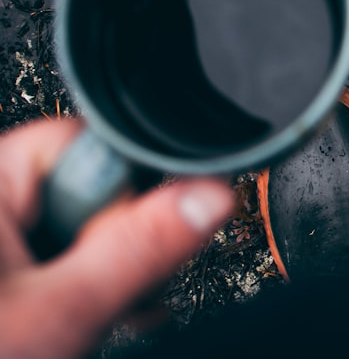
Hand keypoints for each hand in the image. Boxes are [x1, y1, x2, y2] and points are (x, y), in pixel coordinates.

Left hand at [0, 118, 234, 358]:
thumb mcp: (61, 313)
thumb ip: (140, 249)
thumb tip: (209, 196)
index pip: (84, 144)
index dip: (125, 192)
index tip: (138, 241)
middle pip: (85, 191)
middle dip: (114, 246)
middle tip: (113, 297)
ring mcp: (0, 244)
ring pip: (74, 232)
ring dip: (102, 276)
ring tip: (99, 319)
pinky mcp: (7, 276)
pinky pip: (53, 260)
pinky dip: (77, 291)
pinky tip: (87, 322)